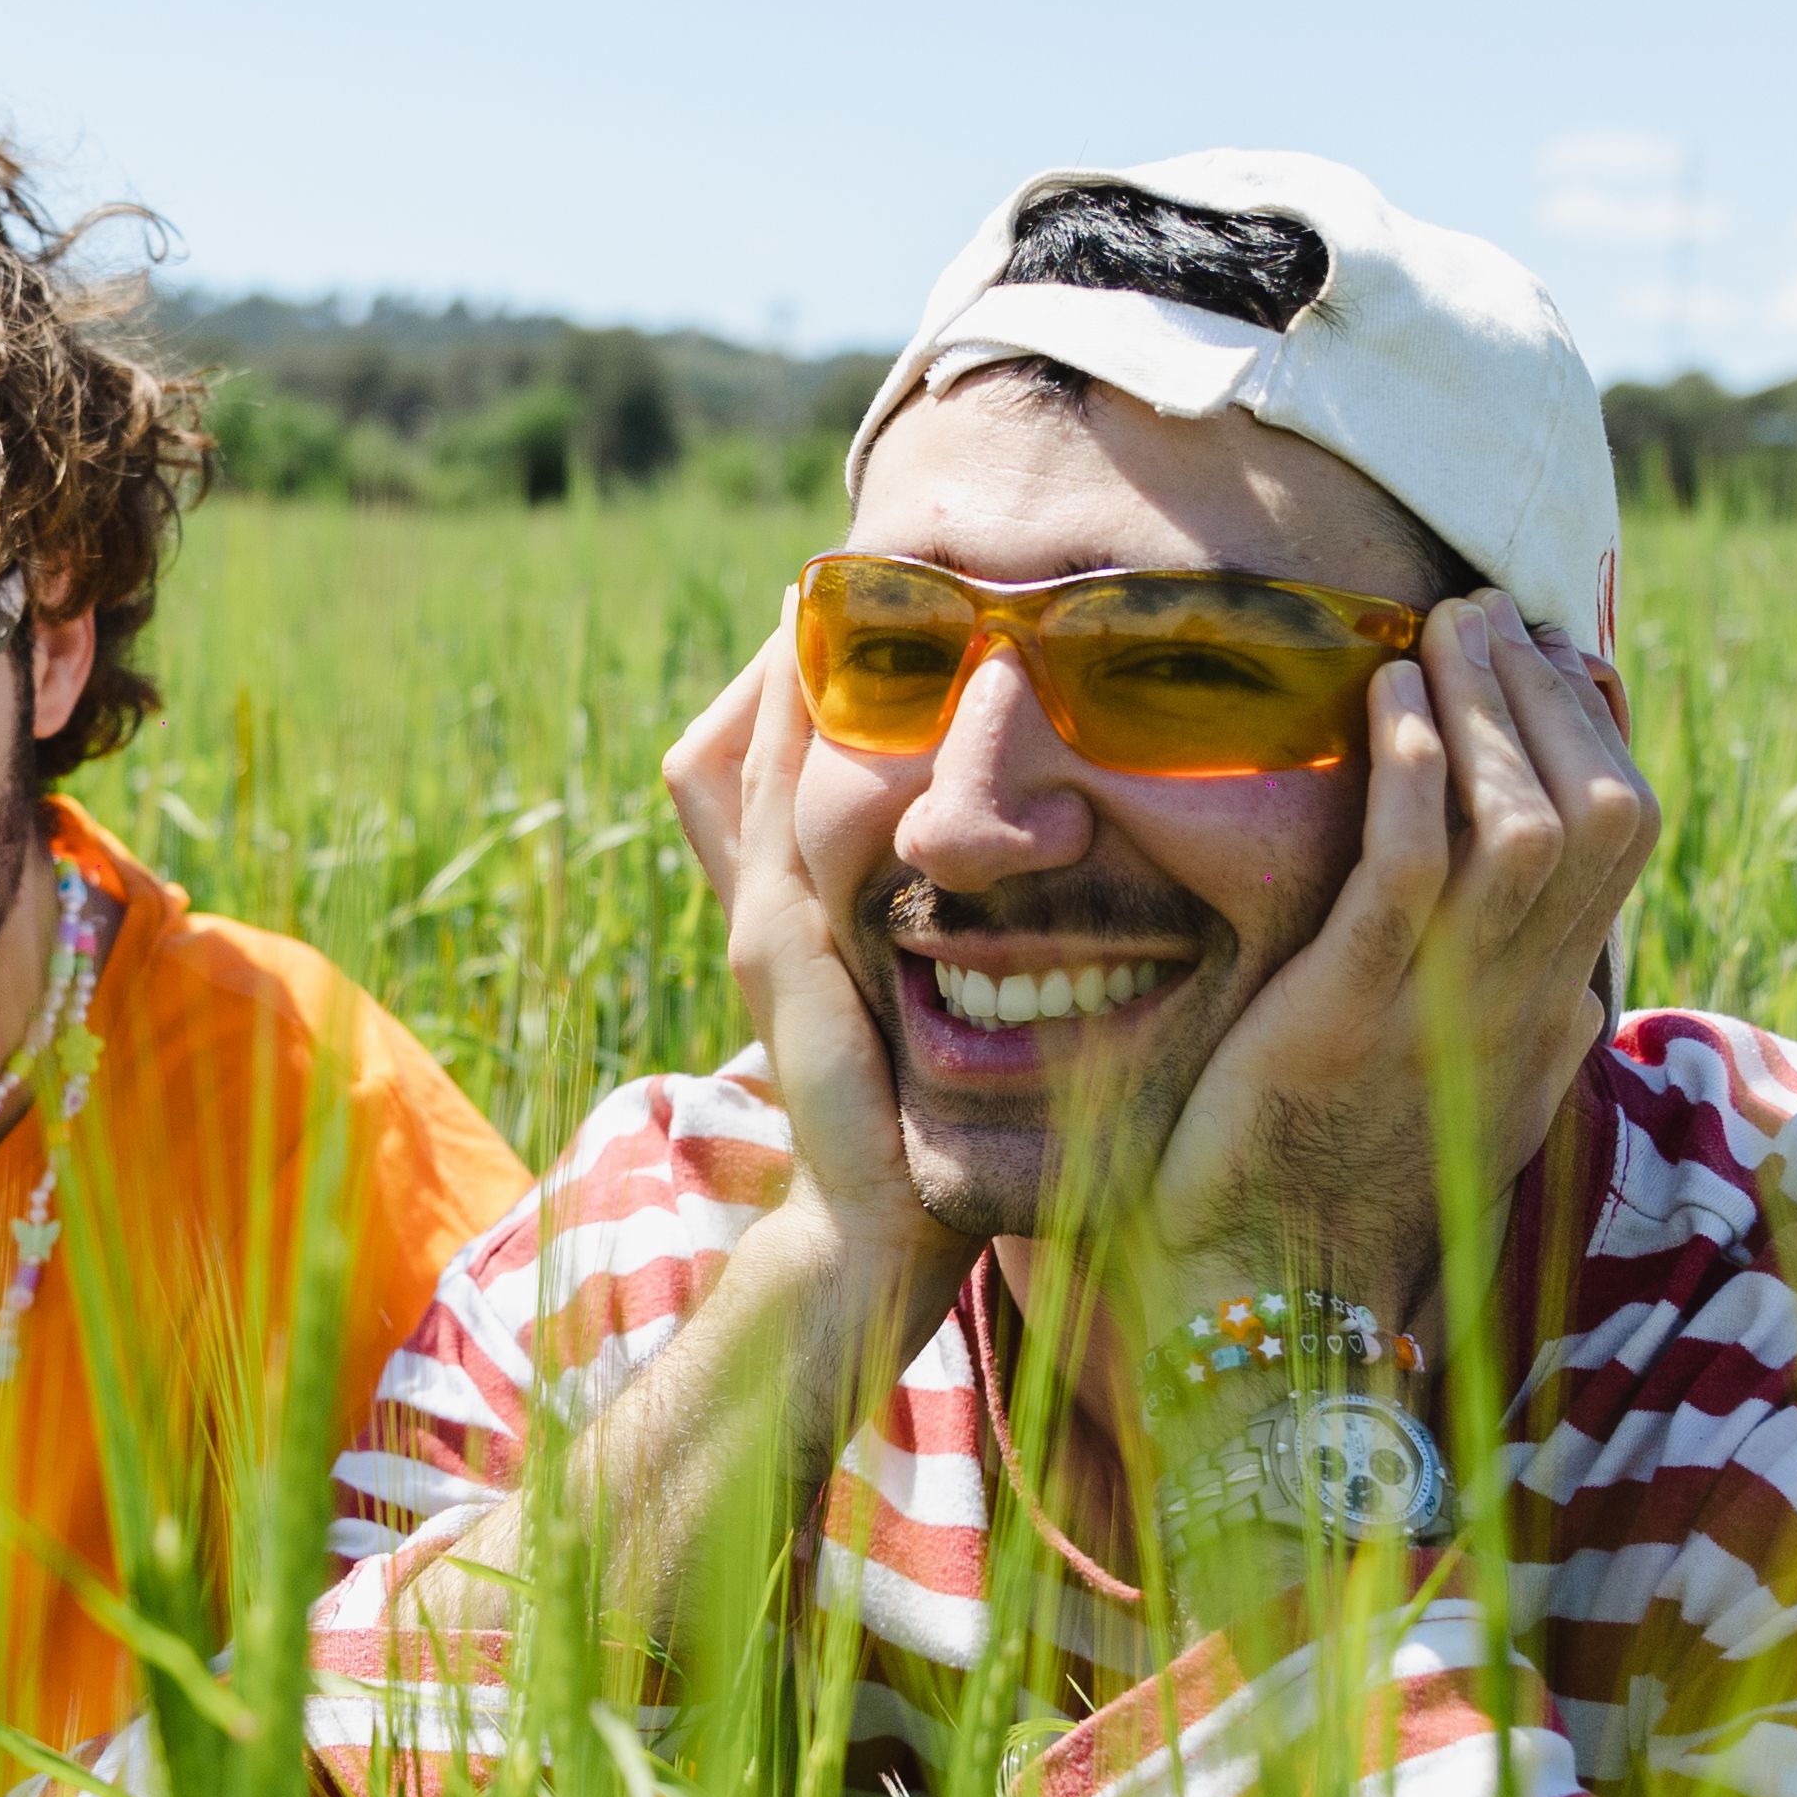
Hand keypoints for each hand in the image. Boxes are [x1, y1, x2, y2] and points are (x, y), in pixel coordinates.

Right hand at [664, 617, 953, 1364]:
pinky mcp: (782, 959)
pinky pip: (780, 815)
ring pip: (758, 763)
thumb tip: (1048, 856)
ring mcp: (765, 931)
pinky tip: (827, 679)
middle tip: (844, 564)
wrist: (885, 1232)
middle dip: (791, 654)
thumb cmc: (935, 1126)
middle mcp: (767, 909)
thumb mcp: (946, 1005)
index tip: (857, 607)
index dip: (805, 686)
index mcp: (802, 915)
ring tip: (825, 588)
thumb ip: (962, 938)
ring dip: (789, 673)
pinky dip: (796, 738)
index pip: (781, 769)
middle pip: (748, 744)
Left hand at [1144, 596, 1656, 1334]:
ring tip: (1440, 629)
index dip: (1599, 728)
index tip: (1547, 657)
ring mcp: (1447, 1011)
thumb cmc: (1340, 1188)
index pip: (1631, 837)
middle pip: (1607, 811)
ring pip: (1528, 824)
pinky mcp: (1351, 1016)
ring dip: (1488, 708)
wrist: (1275, 1307)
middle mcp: (1526, 1004)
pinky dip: (1414, 770)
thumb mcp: (1460, 1089)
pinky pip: (1413, 871)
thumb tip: (1556, 952)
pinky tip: (1389, 699)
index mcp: (1553, 1013)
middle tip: (1488, 614)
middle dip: (1550, 694)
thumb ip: (1510, 1012)